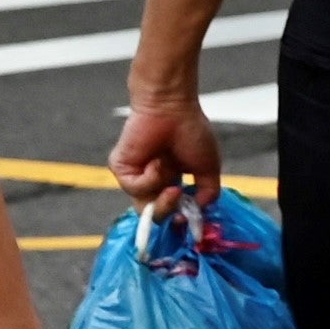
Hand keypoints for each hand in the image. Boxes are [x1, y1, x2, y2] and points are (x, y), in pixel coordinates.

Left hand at [112, 92, 219, 212]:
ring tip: (168, 166)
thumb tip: (199, 210)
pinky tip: (156, 160)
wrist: (171, 109)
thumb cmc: (191, 131)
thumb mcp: (208, 168)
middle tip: (177, 194)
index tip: (188, 219)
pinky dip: (150, 177)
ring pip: (143, 205)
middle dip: (168, 211)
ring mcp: (134, 176)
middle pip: (154, 215)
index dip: (179, 219)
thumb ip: (208, 193)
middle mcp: (151, 181)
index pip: (171, 211)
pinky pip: (134, 187)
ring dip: (160, 190)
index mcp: (170, 181)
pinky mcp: (121, 169)